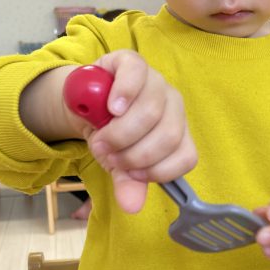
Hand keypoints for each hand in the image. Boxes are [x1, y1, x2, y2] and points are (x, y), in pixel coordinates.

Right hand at [82, 50, 196, 212]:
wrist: (83, 102)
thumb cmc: (108, 132)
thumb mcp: (117, 161)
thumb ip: (127, 182)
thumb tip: (131, 207)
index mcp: (176, 132)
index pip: (186, 157)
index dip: (159, 170)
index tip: (130, 172)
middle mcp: (173, 106)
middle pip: (169, 135)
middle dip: (135, 153)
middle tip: (109, 156)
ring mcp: (155, 82)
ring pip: (151, 111)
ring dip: (122, 132)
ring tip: (101, 139)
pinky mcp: (133, 62)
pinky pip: (137, 76)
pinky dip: (124, 94)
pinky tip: (111, 107)